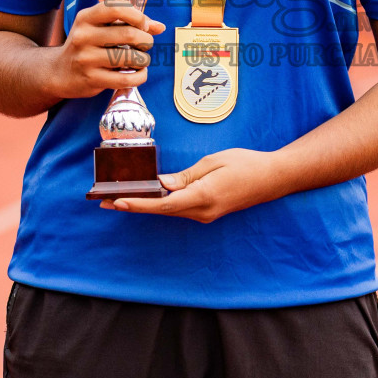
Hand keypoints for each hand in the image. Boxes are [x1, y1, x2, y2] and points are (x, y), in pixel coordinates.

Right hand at [48, 1, 163, 101]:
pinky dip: (140, 76)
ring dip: (144, 59)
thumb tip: (160, 27)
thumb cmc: (88, 45)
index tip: (143, 25)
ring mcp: (86, 59)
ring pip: (130, 58)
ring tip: (141, 60)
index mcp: (86, 18)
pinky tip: (139, 73)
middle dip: (146, 40)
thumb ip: (129, 23)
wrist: (59, 72)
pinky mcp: (91, 79)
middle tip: (145, 45)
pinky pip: (126, 79)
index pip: (116, 7)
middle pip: (129, 34)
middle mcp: (83, 36)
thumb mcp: (101, 27)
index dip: (137, 15)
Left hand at [104, 148, 286, 221]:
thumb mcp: (214, 163)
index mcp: (204, 197)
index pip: (164, 205)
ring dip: (145, 206)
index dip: (139, 204)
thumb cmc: (246, 164)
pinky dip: (161, 203)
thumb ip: (186, 176)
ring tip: (119, 199)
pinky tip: (148, 196)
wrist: (272, 178)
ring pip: (168, 211)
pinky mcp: (207, 211)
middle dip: (133, 206)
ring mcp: (205, 214)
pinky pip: (179, 208)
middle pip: (161, 211)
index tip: (117, 203)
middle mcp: (202, 211)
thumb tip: (163, 185)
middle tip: (105, 202)